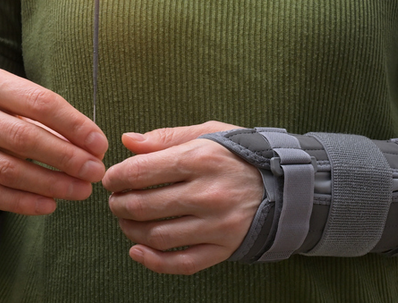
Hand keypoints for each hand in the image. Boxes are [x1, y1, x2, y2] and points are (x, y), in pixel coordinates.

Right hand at [0, 65, 107, 228]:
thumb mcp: (20, 108)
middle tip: (95, 172)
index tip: (101, 146)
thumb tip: (94, 150)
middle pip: (24, 137)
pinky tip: (50, 205)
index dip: (75, 125)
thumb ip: (53, 123)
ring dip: (51, 184)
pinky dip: (24, 203)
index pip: (40, 102)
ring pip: (8, 170)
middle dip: (67, 158)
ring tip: (80, 191)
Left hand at [102, 121, 262, 274]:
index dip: (116, 177)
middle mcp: (207, 193)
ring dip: (130, 230)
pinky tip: (137, 251)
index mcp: (200, 159)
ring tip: (126, 221)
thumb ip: (166, 137)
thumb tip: (127, 141)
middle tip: (116, 201)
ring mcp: (216, 224)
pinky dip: (153, 262)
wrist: (286, 184)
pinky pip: (181, 263)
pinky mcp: (224, 248)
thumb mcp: (208, 133)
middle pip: (144, 206)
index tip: (111, 179)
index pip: (141, 172)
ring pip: (157, 236)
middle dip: (119, 204)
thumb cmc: (240, 155)